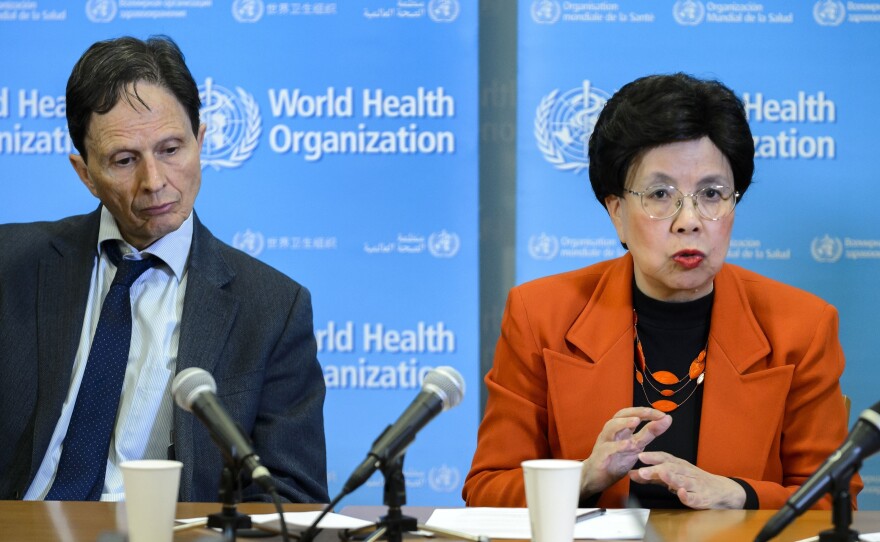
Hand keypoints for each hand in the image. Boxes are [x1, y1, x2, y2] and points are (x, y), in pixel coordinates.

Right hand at [580, 407, 671, 496]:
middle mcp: (612, 432)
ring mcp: (604, 442)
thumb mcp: (636, 446)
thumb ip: (650, 433)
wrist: (597, 478)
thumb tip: (667, 419)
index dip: (646, 412)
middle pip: (620, 415)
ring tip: (636, 421)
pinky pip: (607, 448)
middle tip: (649, 412)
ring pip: (610, 427)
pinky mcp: (600, 456)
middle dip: (635, 412)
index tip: (662, 414)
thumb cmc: (616, 460)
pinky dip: (617, 445)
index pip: (633, 413)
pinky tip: (627, 444)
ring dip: (623, 423)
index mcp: (621, 429)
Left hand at [629, 451, 745, 508]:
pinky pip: (695, 496)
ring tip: (662, 474)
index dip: (652, 456)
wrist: (719, 490)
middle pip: (670, 468)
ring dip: (672, 477)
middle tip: (643, 470)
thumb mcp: (670, 476)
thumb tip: (630, 473)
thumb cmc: (691, 480)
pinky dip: (688, 495)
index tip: (639, 455)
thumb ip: (651, 476)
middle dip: (656, 468)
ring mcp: (694, 484)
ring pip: (682, 480)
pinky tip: (682, 494)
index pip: (664, 457)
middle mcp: (685, 471)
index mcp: (677, 464)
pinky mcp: (702, 497)